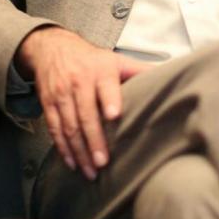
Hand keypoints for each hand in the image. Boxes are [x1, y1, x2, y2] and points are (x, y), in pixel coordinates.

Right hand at [16, 26, 149, 179]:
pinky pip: (54, 129)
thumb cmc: (91, 59)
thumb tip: (169, 77)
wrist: (53, 47)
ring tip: (91, 170)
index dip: (110, 100)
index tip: (115, 115)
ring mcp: (61, 94)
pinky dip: (63, 148)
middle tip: (103, 162)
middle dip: (94, 140)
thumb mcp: (116, 59)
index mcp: (100, 70)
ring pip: (69, 126)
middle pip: (86, 113)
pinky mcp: (48, 103)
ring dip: (79, 151)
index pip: (106, 85)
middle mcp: (79, 82)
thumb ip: (139, 70)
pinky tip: (72, 162)